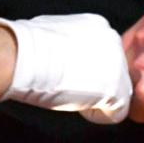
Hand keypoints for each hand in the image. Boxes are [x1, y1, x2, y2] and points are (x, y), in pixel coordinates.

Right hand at [0, 14, 130, 122]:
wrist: (24, 56)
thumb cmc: (28, 47)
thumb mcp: (54, 32)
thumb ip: (70, 42)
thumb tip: (63, 54)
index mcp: (99, 26)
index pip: (105, 55)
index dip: (88, 70)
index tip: (70, 75)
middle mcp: (113, 42)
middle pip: (115, 72)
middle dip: (98, 84)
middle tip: (71, 89)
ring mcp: (118, 65)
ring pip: (119, 92)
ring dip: (98, 100)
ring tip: (72, 97)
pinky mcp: (117, 89)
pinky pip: (117, 113)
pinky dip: (99, 116)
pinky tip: (79, 108)